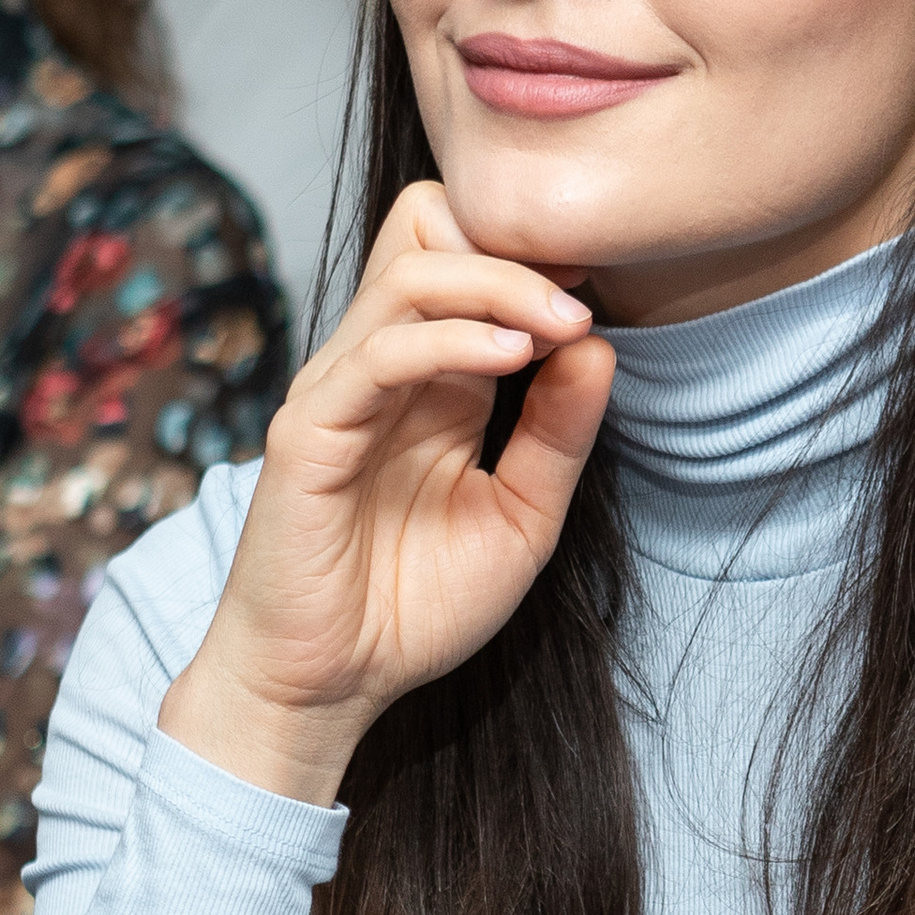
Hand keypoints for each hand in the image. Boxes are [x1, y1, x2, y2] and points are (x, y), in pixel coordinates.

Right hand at [159, 184, 612, 802]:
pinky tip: (512, 357)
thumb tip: (598, 344)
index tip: (603, 285)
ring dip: (499, 285)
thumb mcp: (522, 518)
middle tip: (583, 294)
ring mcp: (340, 388)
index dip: (532, 253)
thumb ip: (558, 434)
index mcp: (432, 377)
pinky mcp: (311, 428)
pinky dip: (451, 339)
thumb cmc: (413, 607)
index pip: (463, 251)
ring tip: (563, 324)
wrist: (331, 686)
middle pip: (426, 228)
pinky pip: (379, 351)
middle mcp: (382, 365)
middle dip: (515, 246)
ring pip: (409, 272)